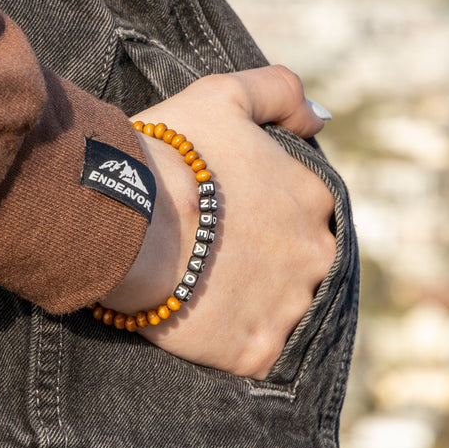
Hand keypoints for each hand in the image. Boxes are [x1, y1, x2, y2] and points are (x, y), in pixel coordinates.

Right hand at [100, 67, 335, 378]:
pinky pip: (254, 355)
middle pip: (299, 264)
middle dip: (264, 262)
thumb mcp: (223, 95)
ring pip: (280, 311)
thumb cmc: (169, 153)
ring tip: (202, 292)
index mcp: (314, 197)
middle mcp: (316, 254)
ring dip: (250, 305)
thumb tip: (320, 116)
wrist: (128, 218)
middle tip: (210, 257)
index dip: (264, 214)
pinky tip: (201, 326)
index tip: (225, 217)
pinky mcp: (257, 352)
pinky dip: (232, 345)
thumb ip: (279, 92)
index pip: (304, 211)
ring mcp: (290, 307)